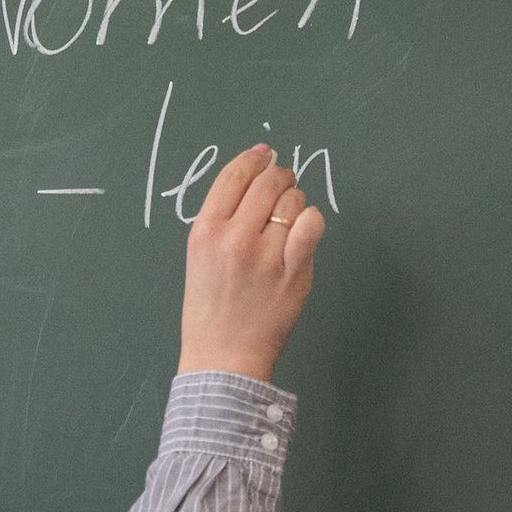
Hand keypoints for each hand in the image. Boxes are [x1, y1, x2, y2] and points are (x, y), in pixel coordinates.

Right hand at [176, 143, 323, 381]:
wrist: (223, 355)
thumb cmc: (209, 309)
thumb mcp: (199, 257)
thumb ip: (223, 220)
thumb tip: (255, 177)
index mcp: (204, 232)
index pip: (233, 177)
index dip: (253, 159)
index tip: (264, 155)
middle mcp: (234, 239)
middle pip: (267, 183)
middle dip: (279, 176)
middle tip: (283, 183)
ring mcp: (266, 255)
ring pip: (292, 201)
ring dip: (295, 202)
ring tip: (287, 219)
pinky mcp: (294, 271)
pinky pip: (312, 225)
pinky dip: (311, 220)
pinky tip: (304, 229)